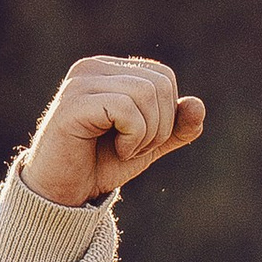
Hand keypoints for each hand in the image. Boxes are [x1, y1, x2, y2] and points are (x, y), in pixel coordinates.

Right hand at [18, 56, 207, 206]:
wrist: (63, 194)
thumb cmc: (101, 165)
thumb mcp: (148, 145)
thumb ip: (176, 128)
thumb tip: (198, 105)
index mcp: (109, 70)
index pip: (163, 76)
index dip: (167, 114)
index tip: (141, 139)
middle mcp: (92, 68)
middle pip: (160, 83)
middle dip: (159, 125)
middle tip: (133, 147)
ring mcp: (80, 82)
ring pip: (146, 94)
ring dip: (146, 135)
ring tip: (123, 150)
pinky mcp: (73, 103)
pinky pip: (127, 109)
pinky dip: (132, 139)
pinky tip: (115, 150)